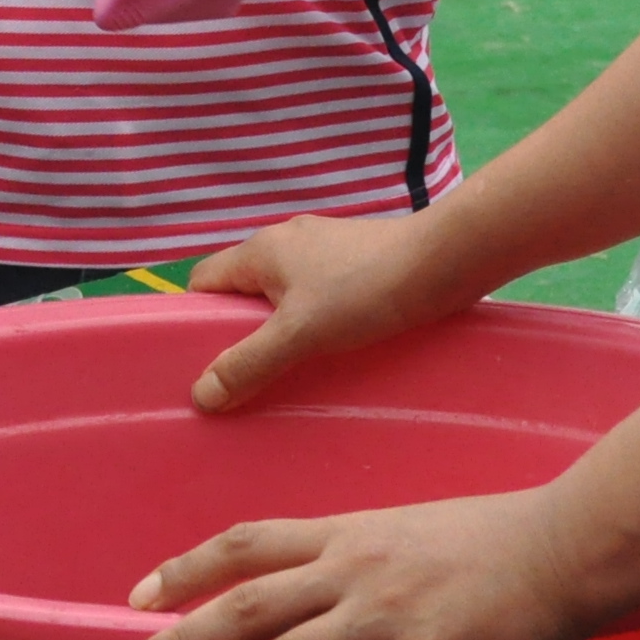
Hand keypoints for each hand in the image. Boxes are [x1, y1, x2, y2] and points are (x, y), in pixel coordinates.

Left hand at [114, 490, 596, 639]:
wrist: (566, 539)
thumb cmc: (493, 536)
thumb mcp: (406, 527)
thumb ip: (356, 552)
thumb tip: (315, 579)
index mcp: (346, 532)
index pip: (245, 542)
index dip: (186, 569)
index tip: (138, 596)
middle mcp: (354, 566)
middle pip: (248, 603)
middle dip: (181, 639)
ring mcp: (391, 610)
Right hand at [179, 211, 475, 413]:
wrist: (443, 261)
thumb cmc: (365, 290)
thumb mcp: (300, 334)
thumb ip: (249, 364)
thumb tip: (199, 396)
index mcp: (260, 250)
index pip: (204, 281)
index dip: (197, 321)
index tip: (208, 365)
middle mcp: (285, 242)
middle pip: (243, 292)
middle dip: (242, 334)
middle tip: (249, 380)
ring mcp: (323, 250)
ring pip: (282, 295)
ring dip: (282, 331)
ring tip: (293, 373)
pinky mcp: (354, 263)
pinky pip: (316, 296)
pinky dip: (315, 323)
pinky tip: (334, 351)